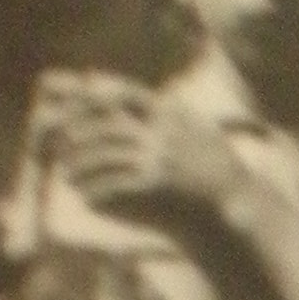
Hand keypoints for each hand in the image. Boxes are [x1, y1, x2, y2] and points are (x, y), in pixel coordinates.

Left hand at [42, 82, 245, 217]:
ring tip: (68, 175)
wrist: (239, 208)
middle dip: (79, 135)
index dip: (97, 94)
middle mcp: (165, 131)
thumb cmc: (218, 171)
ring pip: (106, 155)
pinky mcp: (158, 184)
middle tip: (59, 146)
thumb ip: (174, 114)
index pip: (127, 92)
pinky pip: (115, 183)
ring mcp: (161, 157)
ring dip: (81, 165)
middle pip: (108, 125)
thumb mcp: (202, 131)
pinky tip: (85, 197)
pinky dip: (95, 190)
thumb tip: (155, 109)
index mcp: (175, 114)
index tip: (75, 104)